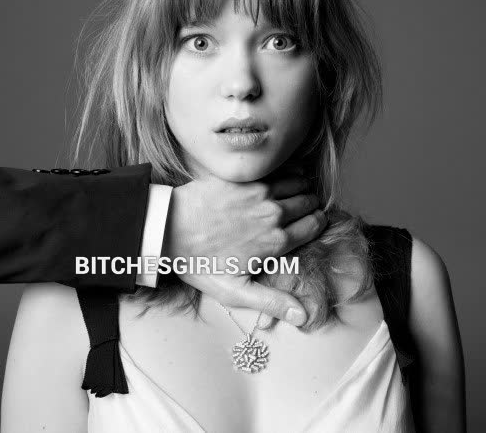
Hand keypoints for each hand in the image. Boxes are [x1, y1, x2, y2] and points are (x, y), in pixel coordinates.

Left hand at [162, 173, 326, 325]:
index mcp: (276, 242)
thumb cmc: (199, 263)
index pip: (315, 225)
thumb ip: (272, 302)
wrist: (168, 229)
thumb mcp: (234, 291)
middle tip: (301, 208)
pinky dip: (285, 172)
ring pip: (298, 182)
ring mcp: (259, 192)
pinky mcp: (244, 178)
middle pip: (309, 202)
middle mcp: (273, 214)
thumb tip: (303, 315)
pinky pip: (277, 170)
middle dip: (309, 205)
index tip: (312, 223)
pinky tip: (278, 179)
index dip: (317, 223)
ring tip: (292, 193)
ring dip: (299, 187)